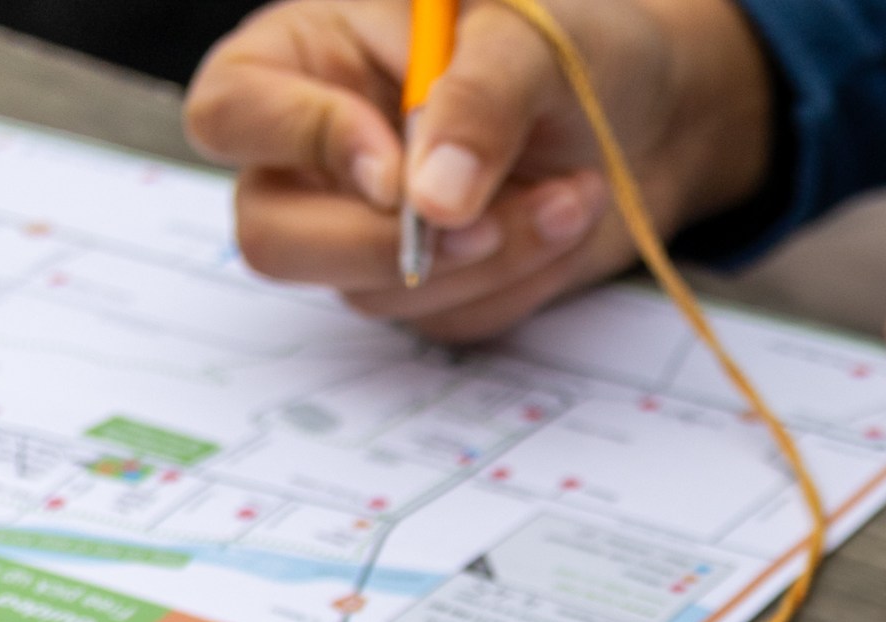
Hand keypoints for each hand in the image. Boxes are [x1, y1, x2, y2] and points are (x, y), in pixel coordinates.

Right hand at [185, 0, 771, 343]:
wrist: (651, 107)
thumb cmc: (573, 41)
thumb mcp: (528, 37)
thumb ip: (477, 101)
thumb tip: (434, 203)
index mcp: (306, 57)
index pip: (234, 112)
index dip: (306, 146)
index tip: (398, 170)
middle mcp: (321, 153)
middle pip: (272, 238)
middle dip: (380, 246)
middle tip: (480, 221)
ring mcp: (372, 231)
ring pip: (379, 293)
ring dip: (489, 257)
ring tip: (572, 188)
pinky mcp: (437, 289)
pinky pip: (455, 319)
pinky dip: (521, 280)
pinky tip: (564, 219)